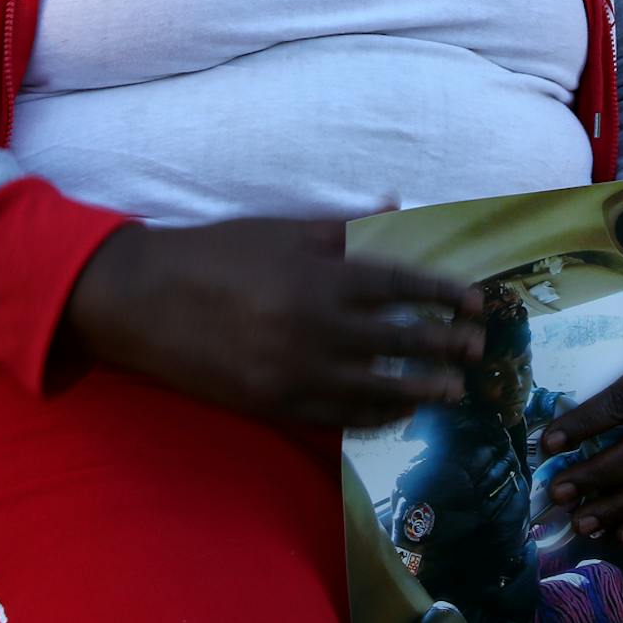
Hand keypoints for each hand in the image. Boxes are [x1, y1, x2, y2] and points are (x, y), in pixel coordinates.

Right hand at [62, 218, 484, 429]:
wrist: (144, 300)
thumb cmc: (216, 254)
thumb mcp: (281, 229)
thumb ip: (344, 226)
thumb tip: (397, 207)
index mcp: (321, 276)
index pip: (402, 287)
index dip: (444, 295)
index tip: (475, 302)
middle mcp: (316, 327)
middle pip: (400, 341)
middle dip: (445, 345)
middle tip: (477, 349)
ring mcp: (296, 371)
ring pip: (377, 386)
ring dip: (421, 389)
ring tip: (452, 390)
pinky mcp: (274, 404)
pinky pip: (340, 415)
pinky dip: (375, 414)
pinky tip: (397, 411)